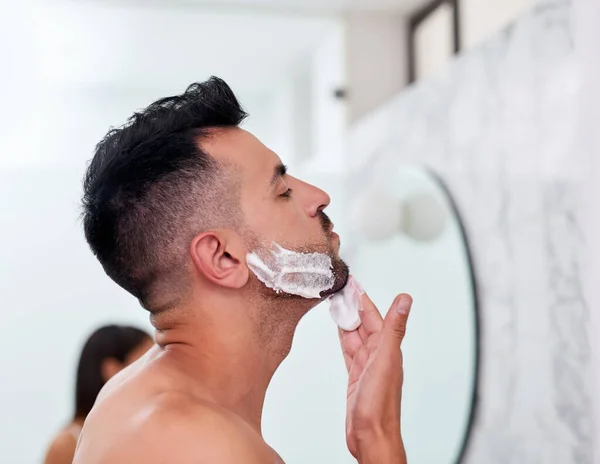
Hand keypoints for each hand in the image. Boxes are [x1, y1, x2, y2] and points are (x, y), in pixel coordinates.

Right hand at [338, 284, 411, 463]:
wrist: (371, 436)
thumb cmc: (380, 405)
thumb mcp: (386, 360)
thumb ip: (394, 328)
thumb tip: (406, 300)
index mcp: (387, 348)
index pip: (373, 315)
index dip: (362, 298)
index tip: (353, 283)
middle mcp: (378, 354)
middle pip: (363, 323)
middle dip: (352, 305)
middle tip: (340, 288)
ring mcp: (366, 365)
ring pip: (355, 335)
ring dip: (346, 319)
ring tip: (336, 303)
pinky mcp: (356, 376)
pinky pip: (349, 350)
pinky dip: (343, 338)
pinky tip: (340, 330)